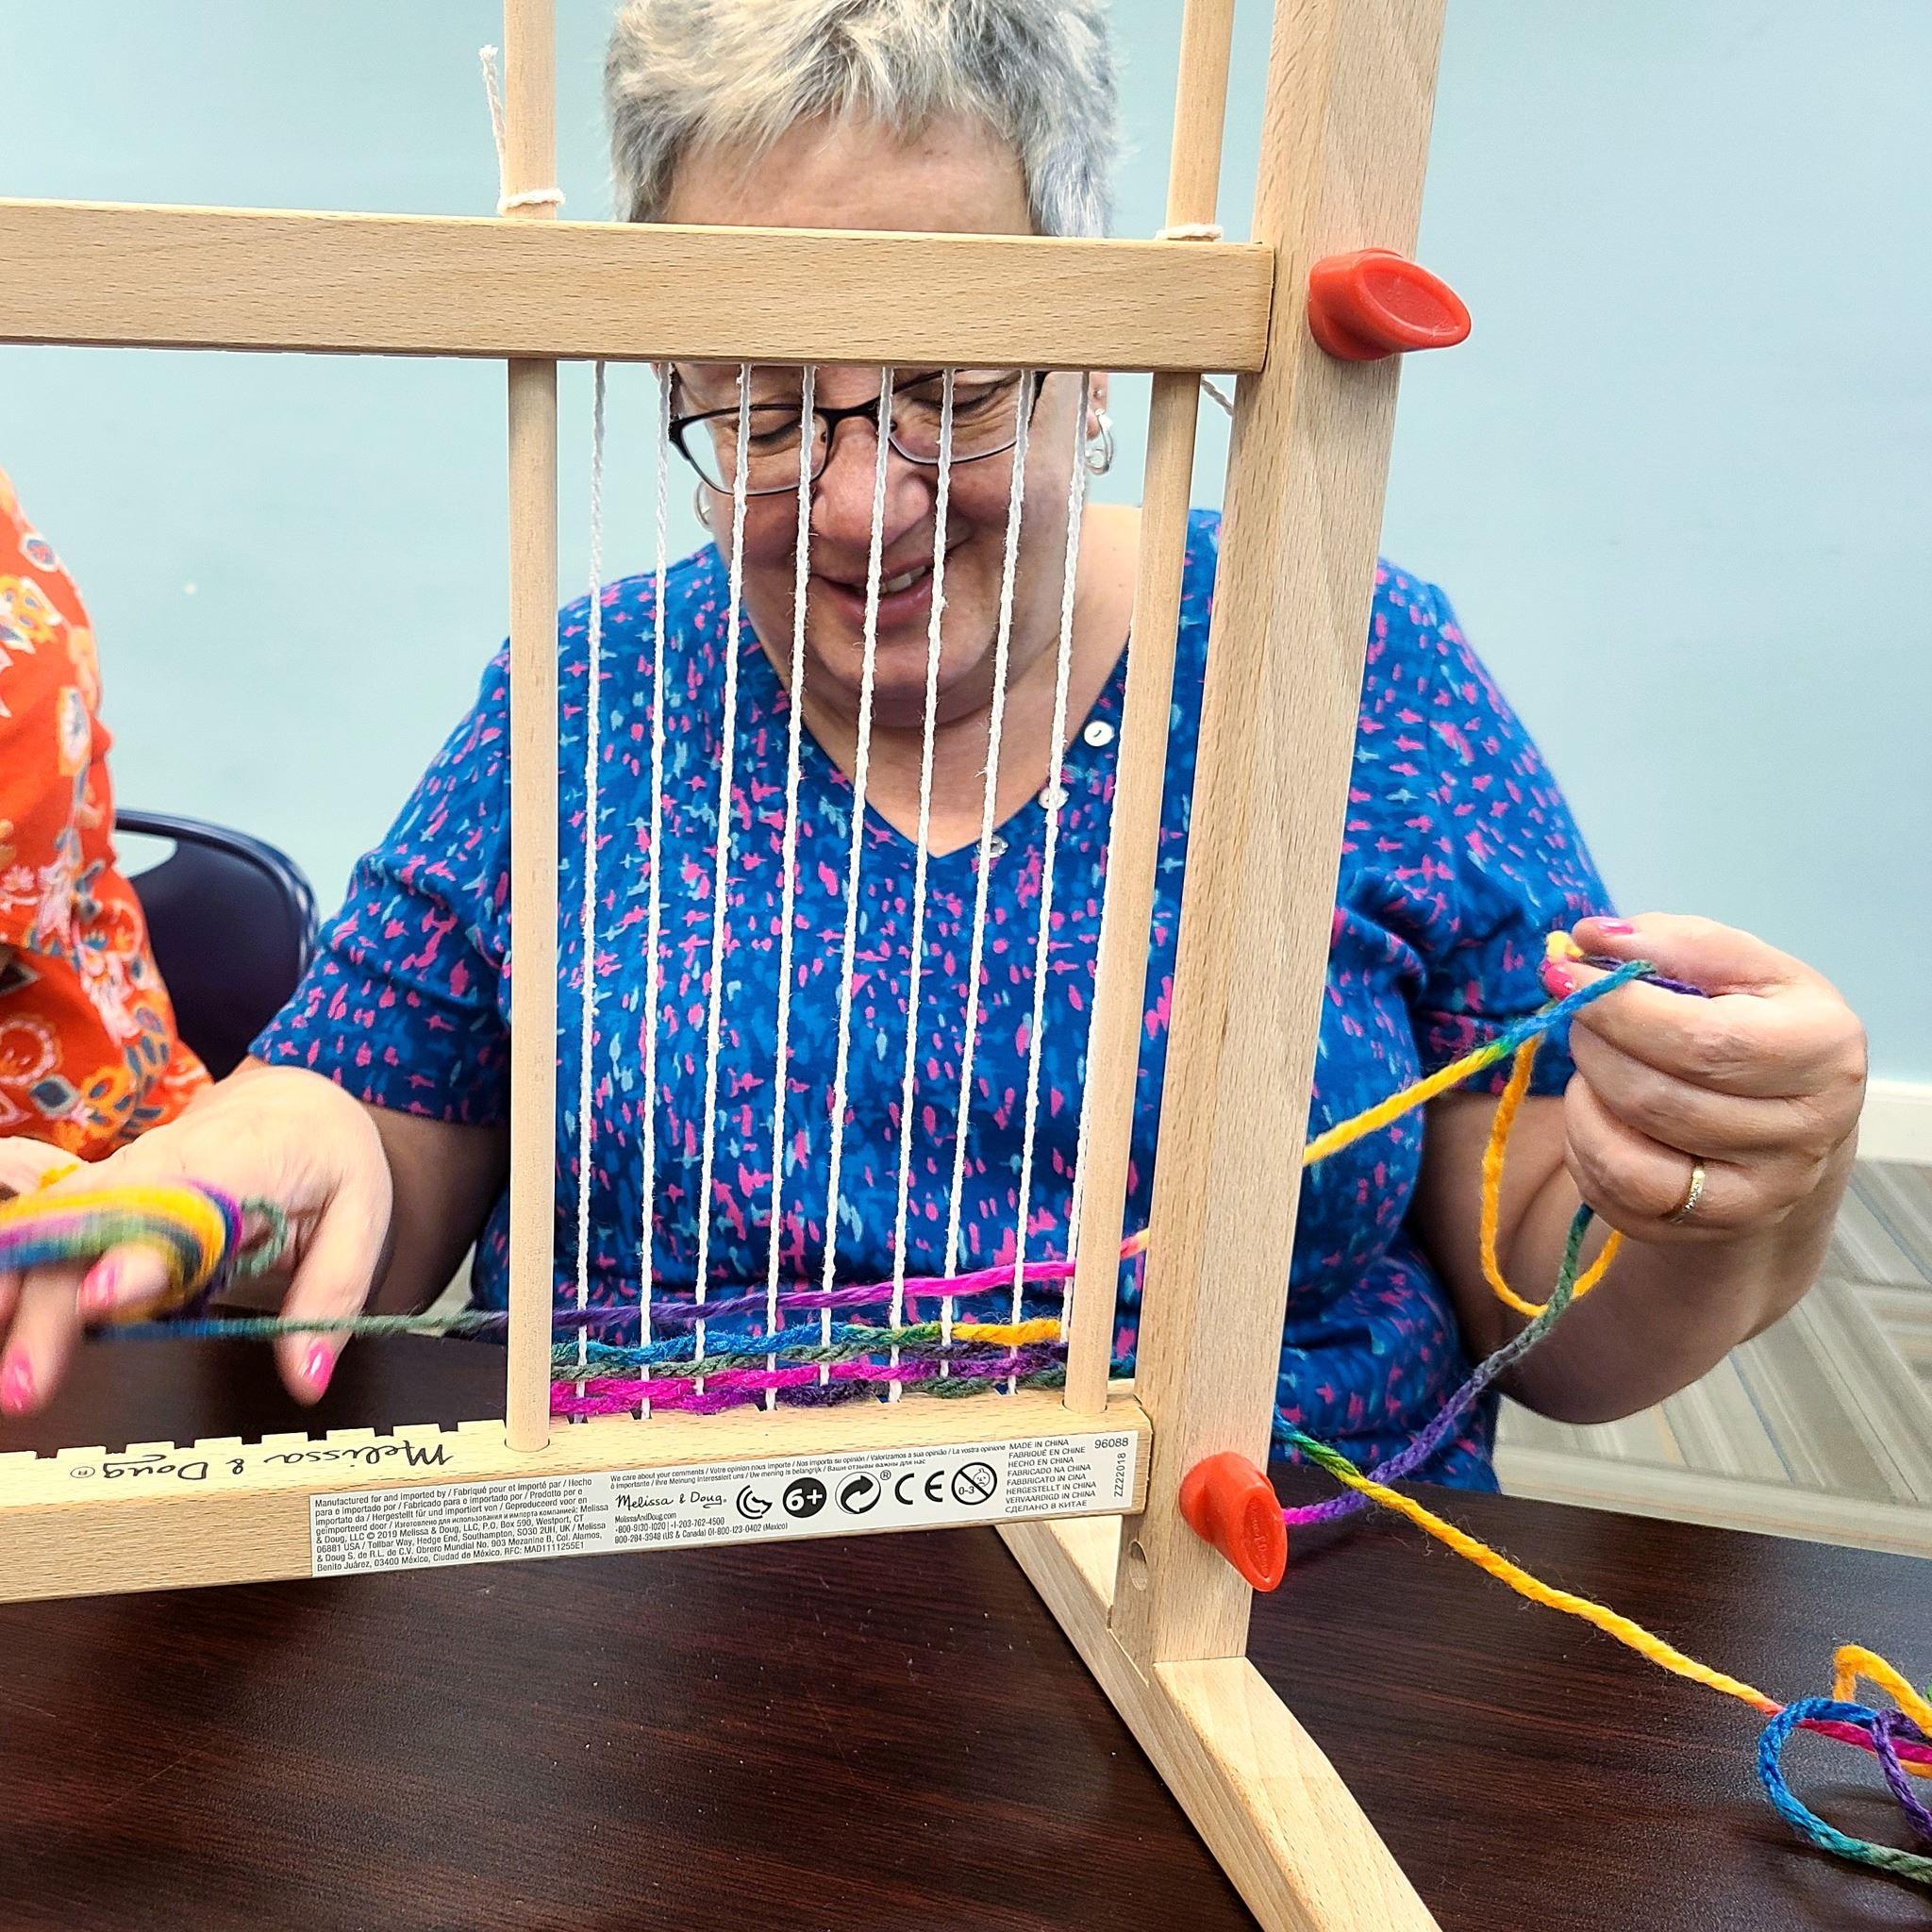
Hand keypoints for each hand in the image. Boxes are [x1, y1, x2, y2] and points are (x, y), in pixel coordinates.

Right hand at [0, 1065, 392, 1414]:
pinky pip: (48, 1225)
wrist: (295, 1100)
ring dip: (18, 1288)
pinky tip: (1, 1311)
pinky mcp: (102, 1192)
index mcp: (242, 1160)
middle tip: (26, 1383)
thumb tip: (308, 1380)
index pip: (183, 1208)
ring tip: (5, 1367)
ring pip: (56, 1226)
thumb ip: (332, 1294)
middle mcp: (167, 1161)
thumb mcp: (362, 1217)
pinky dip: (16, 1264)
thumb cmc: (330, 1157)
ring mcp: (125, 1174)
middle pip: (98, 1229)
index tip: (102, 1300)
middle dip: (53, 1304)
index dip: (139, 1255)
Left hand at [1539, 915, 1865, 1241]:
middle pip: (1657, 1098)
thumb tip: (1592, 939)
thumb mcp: (1739, 967)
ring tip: (1594, 1062)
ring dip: (1585, 1099)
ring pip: (1629, 1158)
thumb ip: (1672, 943)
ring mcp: (1763, 1193)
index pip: (1701, 1039)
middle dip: (1593, 1047)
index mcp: (1823, 1051)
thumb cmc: (1755, 1024)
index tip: (1562, 973)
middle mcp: (1806, 1132)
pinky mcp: (1716, 1228)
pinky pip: (1618, 1196)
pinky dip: (1586, 1147)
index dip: (1617, 1007)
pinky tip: (1598, 1112)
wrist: (1788, 1118)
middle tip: (1578, 1013)